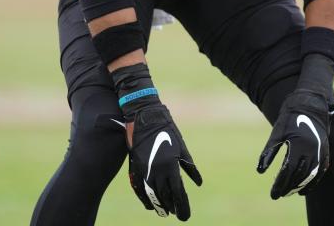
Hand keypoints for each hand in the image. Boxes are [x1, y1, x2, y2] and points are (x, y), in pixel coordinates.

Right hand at [126, 103, 202, 219]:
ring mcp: (145, 169)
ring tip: (165, 213)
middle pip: (165, 196)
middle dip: (172, 207)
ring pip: (152, 194)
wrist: (144, 117)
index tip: (185, 216)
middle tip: (178, 216)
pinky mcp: (136, 166)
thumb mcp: (181, 147)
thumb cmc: (166, 129)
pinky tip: (150, 205)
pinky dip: (144, 198)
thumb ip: (188, 166)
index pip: (177, 192)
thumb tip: (198, 182)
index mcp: (171, 165)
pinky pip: (139, 188)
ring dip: (159, 205)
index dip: (182, 205)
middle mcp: (157, 170)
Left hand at [257, 90, 330, 198]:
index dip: (280, 184)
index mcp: (299, 145)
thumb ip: (269, 152)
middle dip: (289, 187)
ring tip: (290, 193)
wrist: (311, 103)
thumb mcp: (277, 133)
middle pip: (299, 176)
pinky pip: (320, 171)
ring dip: (300, 186)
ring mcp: (321, 151)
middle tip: (278, 195)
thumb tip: (260, 171)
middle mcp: (312, 150)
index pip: (288, 171)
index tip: (273, 193)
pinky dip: (313, 182)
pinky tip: (304, 190)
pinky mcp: (325, 151)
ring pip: (311, 176)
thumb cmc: (290, 116)